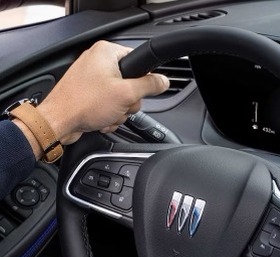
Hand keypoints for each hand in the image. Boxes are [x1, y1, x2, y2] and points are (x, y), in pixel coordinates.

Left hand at [36, 41, 169, 144]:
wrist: (58, 122)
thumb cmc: (83, 104)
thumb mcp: (126, 94)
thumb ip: (150, 86)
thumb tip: (164, 81)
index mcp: (106, 52)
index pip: (140, 60)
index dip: (144, 79)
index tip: (140, 91)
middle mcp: (97, 61)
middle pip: (132, 82)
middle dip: (129, 101)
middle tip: (120, 104)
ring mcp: (91, 77)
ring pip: (122, 96)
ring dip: (120, 110)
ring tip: (109, 113)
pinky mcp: (88, 92)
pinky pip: (109, 103)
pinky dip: (109, 114)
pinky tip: (102, 118)